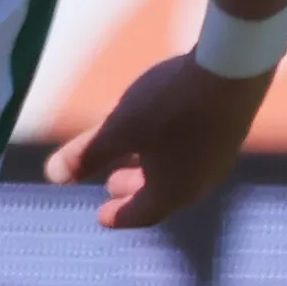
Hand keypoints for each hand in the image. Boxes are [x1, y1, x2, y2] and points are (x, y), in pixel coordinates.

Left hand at [46, 54, 272, 229]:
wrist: (234, 68)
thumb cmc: (169, 105)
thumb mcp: (118, 129)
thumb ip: (86, 154)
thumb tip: (52, 177)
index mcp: (173, 191)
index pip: (142, 214)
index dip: (118, 216)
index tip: (102, 216)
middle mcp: (201, 182)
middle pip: (162, 195)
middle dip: (132, 191)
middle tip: (110, 185)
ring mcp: (220, 158)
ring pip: (179, 174)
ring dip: (151, 171)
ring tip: (130, 158)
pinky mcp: (231, 133)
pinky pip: (194, 155)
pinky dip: (170, 155)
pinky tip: (162, 132)